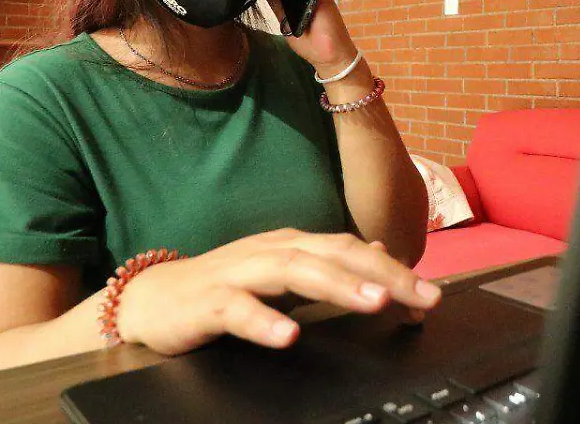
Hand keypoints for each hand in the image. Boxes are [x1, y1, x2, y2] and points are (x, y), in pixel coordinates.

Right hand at [113, 229, 441, 354]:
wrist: (150, 299)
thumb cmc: (222, 288)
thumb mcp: (283, 275)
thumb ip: (329, 266)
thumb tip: (381, 259)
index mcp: (291, 244)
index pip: (351, 249)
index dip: (393, 269)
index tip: (429, 295)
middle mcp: (270, 251)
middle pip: (333, 253)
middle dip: (381, 273)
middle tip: (420, 296)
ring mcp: (238, 273)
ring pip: (293, 270)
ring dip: (337, 285)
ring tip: (374, 303)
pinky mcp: (207, 301)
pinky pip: (237, 308)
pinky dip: (263, 320)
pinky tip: (288, 335)